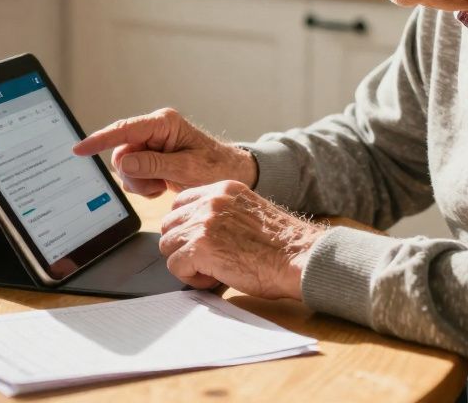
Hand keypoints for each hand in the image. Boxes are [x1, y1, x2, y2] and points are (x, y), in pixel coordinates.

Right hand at [73, 108, 256, 197]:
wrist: (231, 174)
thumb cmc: (216, 167)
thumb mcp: (188, 168)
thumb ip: (155, 164)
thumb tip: (125, 162)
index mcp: (163, 123)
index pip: (124, 130)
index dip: (99, 140)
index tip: (79, 149)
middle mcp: (153, 130)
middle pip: (121, 153)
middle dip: (134, 175)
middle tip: (156, 186)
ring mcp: (151, 144)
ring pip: (124, 167)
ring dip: (139, 183)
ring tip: (162, 186)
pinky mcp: (150, 158)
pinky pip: (132, 175)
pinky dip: (143, 186)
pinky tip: (161, 187)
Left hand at [159, 180, 326, 298]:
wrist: (299, 257)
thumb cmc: (282, 245)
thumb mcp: (249, 214)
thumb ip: (222, 215)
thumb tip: (196, 231)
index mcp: (224, 189)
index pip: (180, 202)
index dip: (185, 227)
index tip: (199, 242)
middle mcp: (211, 200)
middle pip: (169, 224)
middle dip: (182, 245)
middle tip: (207, 259)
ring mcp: (204, 222)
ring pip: (167, 245)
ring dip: (186, 262)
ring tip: (213, 269)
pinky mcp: (200, 246)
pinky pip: (175, 266)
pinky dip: (191, 278)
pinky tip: (216, 277)